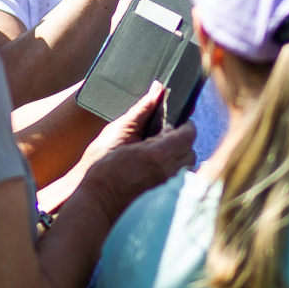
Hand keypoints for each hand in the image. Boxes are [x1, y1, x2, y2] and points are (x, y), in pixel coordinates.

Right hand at [79, 81, 196, 219]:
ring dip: (178, 151)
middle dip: (183, 138)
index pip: (189, 134)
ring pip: (186, 164)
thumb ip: (142, 110)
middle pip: (191, 150)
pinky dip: (172, 163)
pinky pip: (177, 173)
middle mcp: (168, 169)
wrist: (97, 198)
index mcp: (159, 153)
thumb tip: (157, 89)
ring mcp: (166, 183)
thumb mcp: (121, 131)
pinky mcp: (161, 190)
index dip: (185, 123)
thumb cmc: (103, 165)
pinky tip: (153, 159)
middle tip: (164, 132)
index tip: (175, 118)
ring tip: (157, 146)